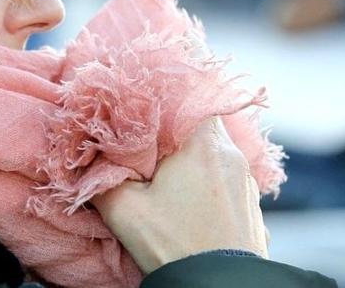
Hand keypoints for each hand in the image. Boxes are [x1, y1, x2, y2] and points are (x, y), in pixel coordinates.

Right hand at [90, 117, 268, 273]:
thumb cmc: (173, 246)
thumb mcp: (123, 208)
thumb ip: (103, 175)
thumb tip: (93, 160)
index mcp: (204, 144)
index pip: (186, 98)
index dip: (159, 103)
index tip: (137, 116)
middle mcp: (233, 156)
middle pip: (198, 126)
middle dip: (169, 135)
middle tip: (143, 150)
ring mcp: (246, 183)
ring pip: (212, 154)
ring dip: (188, 160)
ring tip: (162, 181)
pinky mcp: (250, 208)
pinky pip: (224, 180)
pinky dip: (204, 183)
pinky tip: (184, 203)